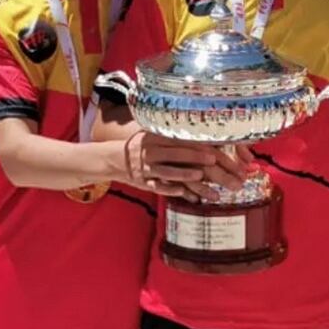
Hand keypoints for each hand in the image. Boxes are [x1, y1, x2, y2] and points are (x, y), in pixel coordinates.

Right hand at [123, 133, 244, 200]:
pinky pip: (158, 187)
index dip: (196, 145)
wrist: (115, 159)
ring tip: (199, 176)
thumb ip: (174, 139)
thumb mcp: (154, 136)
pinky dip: (170, 189)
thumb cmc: (143, 147)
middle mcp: (151, 152)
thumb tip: (203, 141)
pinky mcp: (144, 183)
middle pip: (175, 154)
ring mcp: (147, 169)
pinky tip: (182, 191)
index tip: (212, 149)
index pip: (179, 141)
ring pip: (167, 172)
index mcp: (156, 138)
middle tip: (213, 161)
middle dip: (195, 158)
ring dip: (184, 174)